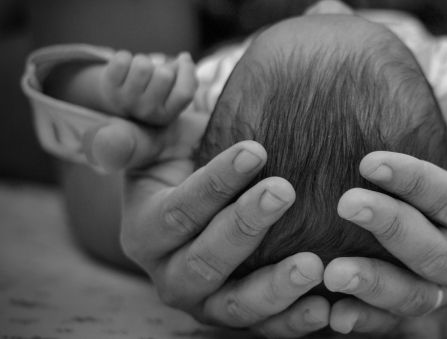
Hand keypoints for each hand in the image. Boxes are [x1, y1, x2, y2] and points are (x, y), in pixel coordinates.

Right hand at [83, 122, 329, 337]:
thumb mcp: (157, 141)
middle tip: (284, 191)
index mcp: (145, 231)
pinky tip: (323, 309)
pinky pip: (262, 328)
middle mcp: (168, 274)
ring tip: (312, 264)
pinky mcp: (236, 315)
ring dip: (274, 288)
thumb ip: (133, 138)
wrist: (202, 192)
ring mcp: (203, 301)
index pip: (178, 211)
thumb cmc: (185, 158)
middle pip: (204, 262)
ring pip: (233, 305)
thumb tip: (111, 140)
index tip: (255, 150)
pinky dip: (292, 322)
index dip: (215, 183)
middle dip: (245, 226)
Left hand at [99, 51, 196, 124]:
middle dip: (163, 66)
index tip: (183, 62)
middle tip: (156, 73)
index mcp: (166, 116)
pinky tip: (125, 69)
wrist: (116, 100)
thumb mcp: (172, 93)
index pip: (185, 92)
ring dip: (143, 61)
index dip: (187, 71)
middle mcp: (146, 112)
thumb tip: (184, 58)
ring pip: (143, 64)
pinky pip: (123, 59)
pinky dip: (125, 57)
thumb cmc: (152, 92)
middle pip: (165, 74)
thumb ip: (187, 79)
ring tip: (139, 71)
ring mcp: (125, 100)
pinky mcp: (109, 85)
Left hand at [323, 90, 446, 333]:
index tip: (369, 161)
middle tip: (346, 204)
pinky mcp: (426, 298)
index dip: (416, 182)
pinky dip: (368, 319)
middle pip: (437, 254)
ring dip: (376, 286)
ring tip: (334, 273)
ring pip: (419, 296)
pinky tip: (335, 314)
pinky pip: (398, 318)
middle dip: (391, 229)